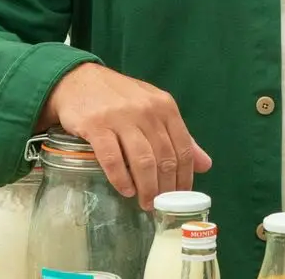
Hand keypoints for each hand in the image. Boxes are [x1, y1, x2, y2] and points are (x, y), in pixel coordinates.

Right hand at [38, 63, 212, 208]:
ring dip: (147, 188)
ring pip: (143, 161)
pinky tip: (125, 190)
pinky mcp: (96, 125)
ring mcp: (121, 117)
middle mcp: (147, 110)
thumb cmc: (120, 98)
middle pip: (165, 158)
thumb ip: (178, 135)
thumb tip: (205, 165)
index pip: (184, 148)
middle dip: (166, 188)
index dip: (185, 177)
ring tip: (146, 203)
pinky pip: (113, 159)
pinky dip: (121, 179)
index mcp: (165, 106)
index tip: (181, 197)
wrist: (78, 80)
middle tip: (161, 205)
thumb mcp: (153, 108)